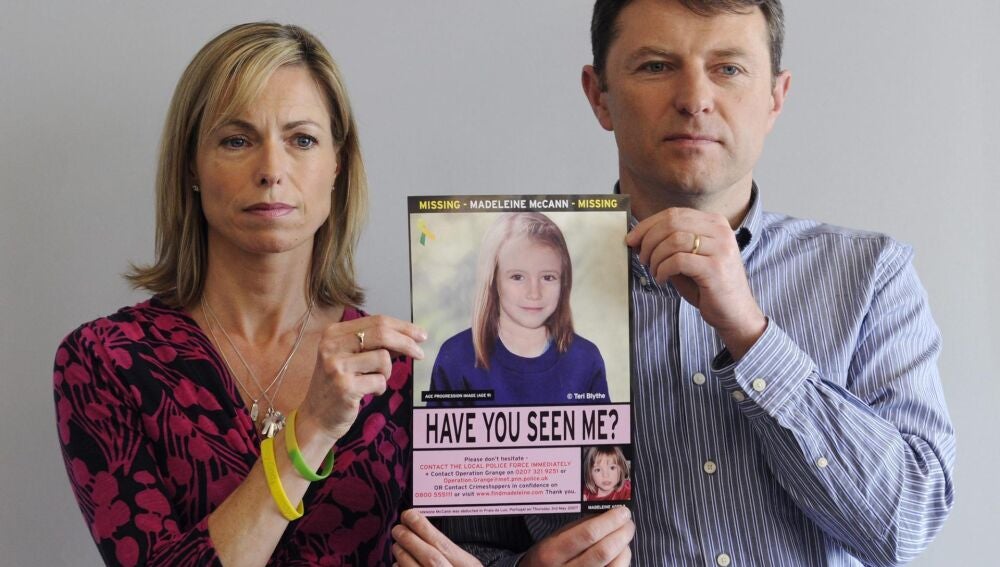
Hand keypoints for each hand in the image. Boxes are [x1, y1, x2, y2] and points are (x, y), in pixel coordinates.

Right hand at [299, 315, 425, 443]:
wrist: (317, 416)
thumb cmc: (338, 384)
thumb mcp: (351, 357)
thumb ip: (375, 344)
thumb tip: (409, 336)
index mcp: (334, 332)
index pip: (376, 321)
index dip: (402, 327)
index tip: (420, 334)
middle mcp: (332, 345)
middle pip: (382, 333)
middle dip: (407, 343)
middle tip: (421, 353)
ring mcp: (337, 365)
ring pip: (383, 358)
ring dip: (386, 372)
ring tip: (374, 381)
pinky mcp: (345, 386)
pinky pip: (379, 381)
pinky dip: (380, 388)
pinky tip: (367, 392)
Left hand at [392, 509, 481, 566]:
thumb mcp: (466, 565)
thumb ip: (451, 553)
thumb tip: (422, 530)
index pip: (443, 545)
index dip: (424, 528)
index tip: (410, 515)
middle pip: (429, 558)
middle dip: (410, 540)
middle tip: (398, 529)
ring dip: (402, 555)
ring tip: (397, 545)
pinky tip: (398, 564)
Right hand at [520, 507, 633, 566]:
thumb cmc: (547, 558)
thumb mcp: (553, 540)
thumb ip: (578, 528)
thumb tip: (608, 515)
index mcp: (552, 552)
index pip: (587, 534)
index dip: (609, 522)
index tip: (622, 512)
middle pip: (603, 552)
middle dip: (621, 534)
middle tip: (628, 523)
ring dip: (624, 549)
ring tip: (624, 538)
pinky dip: (622, 562)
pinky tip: (621, 554)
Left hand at [626, 207, 765, 358]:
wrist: (735, 313)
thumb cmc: (708, 286)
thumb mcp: (688, 258)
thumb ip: (669, 244)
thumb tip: (638, 238)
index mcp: (714, 223)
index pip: (674, 213)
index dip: (647, 225)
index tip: (632, 239)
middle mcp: (720, 231)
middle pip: (672, 223)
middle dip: (648, 240)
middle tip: (642, 258)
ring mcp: (720, 248)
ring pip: (673, 240)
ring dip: (655, 257)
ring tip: (654, 271)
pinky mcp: (715, 268)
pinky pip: (678, 260)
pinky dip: (663, 270)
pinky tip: (662, 279)